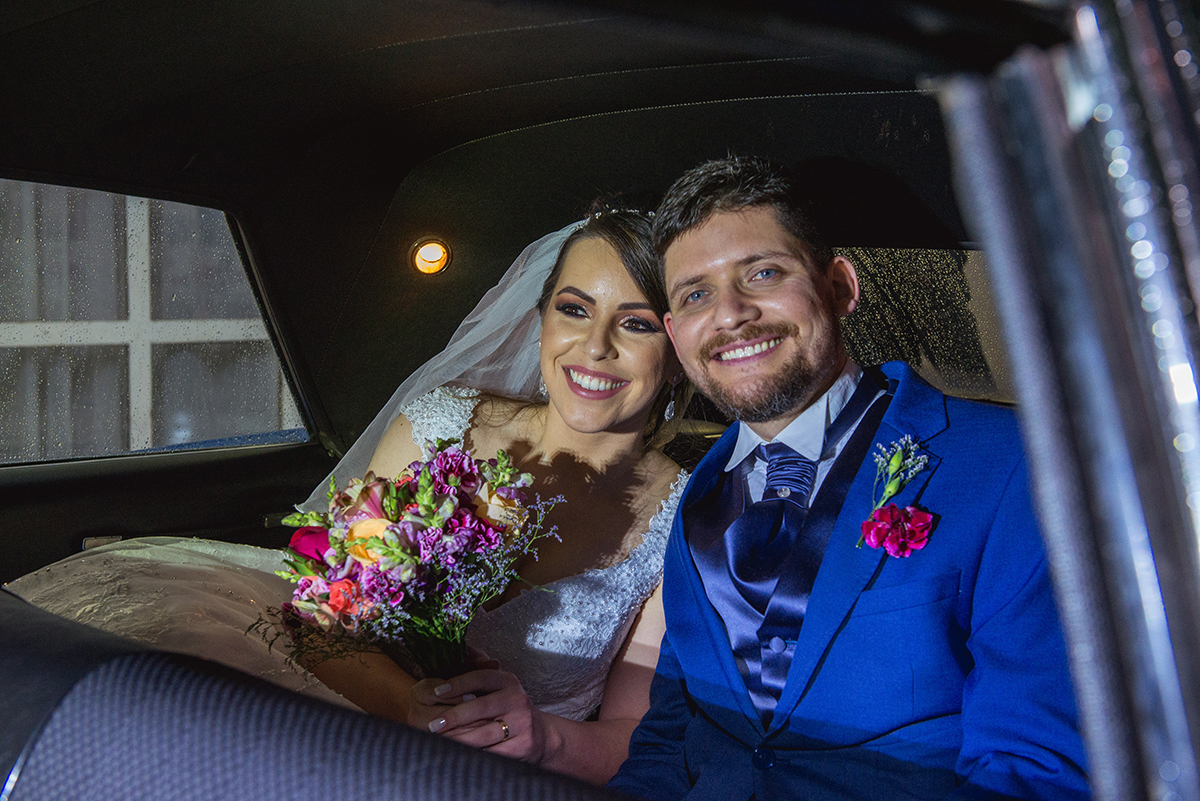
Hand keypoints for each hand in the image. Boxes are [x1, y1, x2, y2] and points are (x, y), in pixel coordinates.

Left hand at [408, 668, 548, 763]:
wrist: (541, 735)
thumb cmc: (511, 707)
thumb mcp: (499, 685)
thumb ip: (479, 667)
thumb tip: (462, 648)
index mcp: (508, 681)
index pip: (480, 678)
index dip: (457, 684)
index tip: (437, 691)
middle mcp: (516, 700)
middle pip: (481, 707)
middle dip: (454, 716)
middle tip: (433, 724)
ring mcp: (521, 724)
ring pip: (484, 733)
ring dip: (459, 739)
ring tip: (440, 741)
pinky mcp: (521, 746)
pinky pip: (492, 752)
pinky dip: (474, 754)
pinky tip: (459, 755)